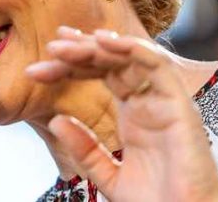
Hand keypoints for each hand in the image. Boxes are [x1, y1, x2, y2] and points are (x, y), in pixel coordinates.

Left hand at [26, 27, 217, 201]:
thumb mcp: (108, 175)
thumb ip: (86, 149)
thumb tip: (56, 122)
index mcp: (133, 114)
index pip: (101, 75)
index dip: (72, 66)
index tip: (39, 68)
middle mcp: (148, 101)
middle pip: (112, 62)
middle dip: (79, 52)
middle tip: (49, 49)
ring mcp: (163, 99)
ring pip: (131, 57)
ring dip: (98, 46)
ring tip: (65, 44)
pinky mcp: (179, 103)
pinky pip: (156, 65)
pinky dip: (131, 49)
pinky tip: (104, 43)